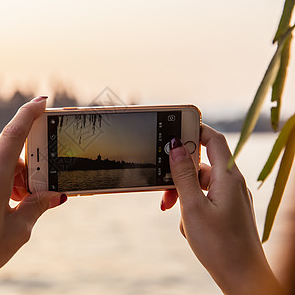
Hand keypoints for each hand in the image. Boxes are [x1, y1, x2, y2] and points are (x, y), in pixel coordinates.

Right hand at [161, 124, 282, 294]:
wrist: (241, 277)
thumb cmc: (219, 245)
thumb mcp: (193, 208)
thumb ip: (183, 176)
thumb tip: (176, 147)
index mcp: (228, 177)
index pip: (213, 139)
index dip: (195, 129)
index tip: (173, 128)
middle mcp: (231, 183)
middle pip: (201, 163)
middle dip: (179, 173)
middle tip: (163, 187)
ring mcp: (229, 197)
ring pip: (199, 182)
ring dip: (182, 192)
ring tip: (171, 209)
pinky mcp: (226, 209)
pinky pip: (204, 196)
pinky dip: (190, 203)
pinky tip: (185, 221)